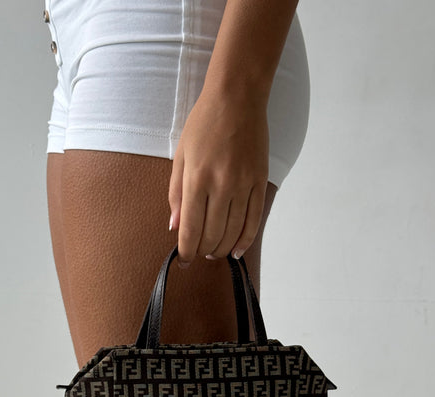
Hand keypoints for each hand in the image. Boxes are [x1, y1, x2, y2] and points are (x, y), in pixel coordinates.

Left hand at [168, 88, 268, 268]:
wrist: (237, 97)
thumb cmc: (203, 124)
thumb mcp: (180, 156)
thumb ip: (176, 194)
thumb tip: (175, 227)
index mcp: (197, 178)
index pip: (190, 228)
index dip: (186, 250)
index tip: (183, 260)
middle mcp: (221, 184)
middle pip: (213, 234)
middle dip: (203, 251)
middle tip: (198, 254)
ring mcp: (243, 184)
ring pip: (233, 231)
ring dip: (222, 248)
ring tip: (214, 252)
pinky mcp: (260, 181)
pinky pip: (254, 219)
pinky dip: (245, 239)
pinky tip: (236, 250)